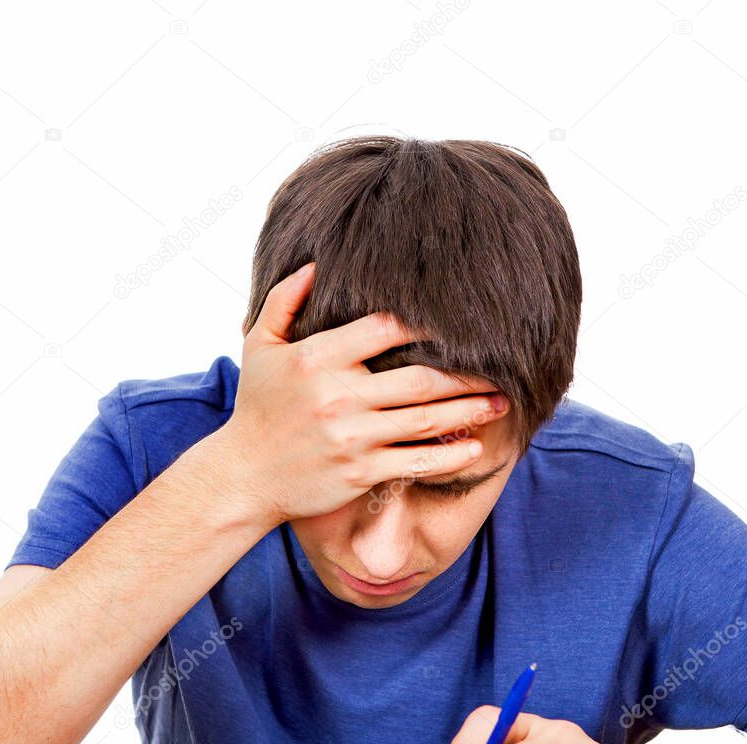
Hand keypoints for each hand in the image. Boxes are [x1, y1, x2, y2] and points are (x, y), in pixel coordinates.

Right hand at [220, 263, 508, 526]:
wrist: (244, 476)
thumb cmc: (257, 408)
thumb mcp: (258, 346)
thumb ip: (284, 300)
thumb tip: (316, 264)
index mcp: (318, 357)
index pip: (386, 328)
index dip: (427, 323)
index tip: (459, 323)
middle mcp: (339, 396)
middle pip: (420, 379)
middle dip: (467, 374)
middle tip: (502, 369)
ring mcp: (353, 436)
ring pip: (426, 420)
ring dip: (470, 410)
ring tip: (502, 402)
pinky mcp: (360, 472)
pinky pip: (416, 462)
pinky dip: (450, 456)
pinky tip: (478, 448)